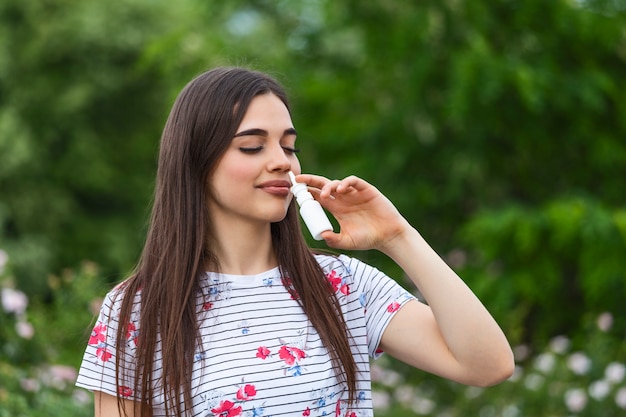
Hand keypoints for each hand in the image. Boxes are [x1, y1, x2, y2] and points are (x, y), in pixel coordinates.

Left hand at [295, 174, 410, 250]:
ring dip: (328, 186)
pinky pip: (353, 181)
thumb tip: (321, 235)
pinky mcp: (366, 190)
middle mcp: (343, 199)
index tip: (295, 192)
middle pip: (324, 185)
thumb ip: (334, 239)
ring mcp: (354, 193)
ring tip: (324, 194)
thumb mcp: (347, 241)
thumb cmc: (368, 239)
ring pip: (337, 183)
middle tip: (298, 180)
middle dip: (310, 181)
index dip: (308, 193)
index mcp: (336, 209)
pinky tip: (339, 190)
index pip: (318, 197)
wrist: (388, 236)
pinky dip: (345, 183)